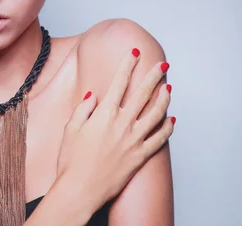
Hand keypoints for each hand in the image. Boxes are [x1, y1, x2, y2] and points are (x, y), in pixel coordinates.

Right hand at [56, 48, 174, 215]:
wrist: (80, 189)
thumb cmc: (71, 160)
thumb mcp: (70, 129)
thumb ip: (83, 109)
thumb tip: (94, 96)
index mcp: (104, 114)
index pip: (120, 82)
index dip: (128, 65)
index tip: (134, 53)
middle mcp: (122, 124)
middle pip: (143, 94)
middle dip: (154, 76)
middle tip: (162, 64)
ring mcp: (134, 140)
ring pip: (156, 114)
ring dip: (164, 99)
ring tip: (168, 88)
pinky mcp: (140, 156)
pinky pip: (159, 139)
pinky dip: (167, 128)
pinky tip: (171, 120)